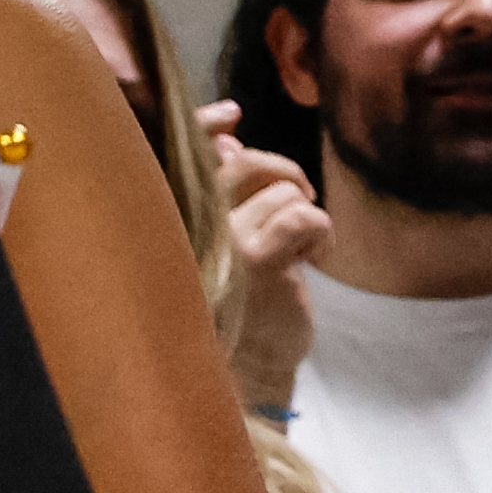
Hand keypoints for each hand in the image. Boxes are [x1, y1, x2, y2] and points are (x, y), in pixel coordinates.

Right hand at [200, 102, 326, 417]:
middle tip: (300, 196)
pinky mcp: (258, 261)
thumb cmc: (232, 310)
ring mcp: (221, 242)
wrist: (244, 376)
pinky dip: (320, 232)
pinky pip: (304, 216)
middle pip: (243, 164)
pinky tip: (313, 257)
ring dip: (303, 216)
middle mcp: (187, 227)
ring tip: (299, 252)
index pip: (185, 158)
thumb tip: (226, 135)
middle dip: (281, 173)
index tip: (230, 116)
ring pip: (283, 193)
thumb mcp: (219, 244)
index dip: (206, 127)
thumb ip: (218, 191)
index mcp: (171, 222)